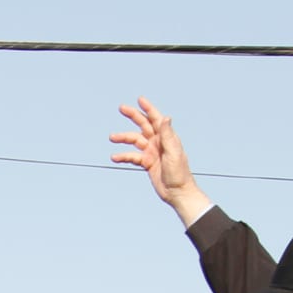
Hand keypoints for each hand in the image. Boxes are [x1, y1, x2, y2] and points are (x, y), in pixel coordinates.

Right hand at [109, 97, 211, 223]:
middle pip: (143, 125)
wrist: (177, 192)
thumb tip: (165, 118)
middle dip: (133, 116)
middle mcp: (158, 142)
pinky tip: (115, 157)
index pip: (156, 119)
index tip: (140, 100)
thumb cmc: (179, 173)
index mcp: (166, 137)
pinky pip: (133, 157)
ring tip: (112, 137)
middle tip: (121, 108)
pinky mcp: (147, 163)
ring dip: (124, 138)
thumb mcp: (173, 152)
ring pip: (135, 141)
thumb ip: (168, 135)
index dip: (148, 108)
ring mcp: (152, 152)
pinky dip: (124, 156)